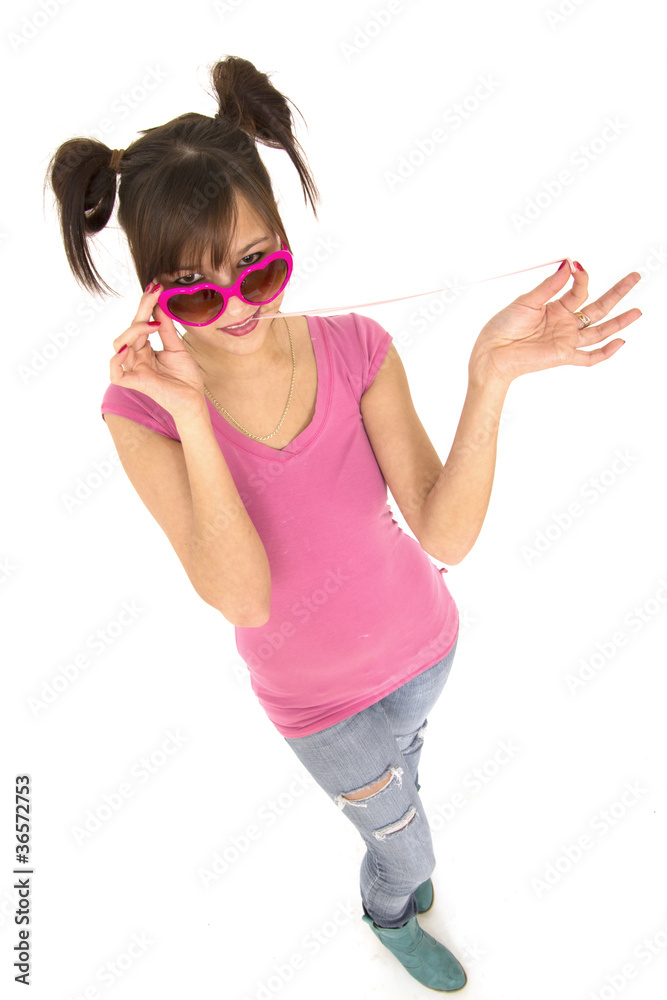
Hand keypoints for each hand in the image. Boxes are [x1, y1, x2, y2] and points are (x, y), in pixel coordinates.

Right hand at [110, 283, 205, 418]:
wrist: (194, 399)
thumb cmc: (186, 378)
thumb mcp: (177, 347)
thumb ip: (166, 328)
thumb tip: (159, 305)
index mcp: (144, 349)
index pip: (139, 323)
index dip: (145, 305)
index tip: (155, 287)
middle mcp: (136, 357)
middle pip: (129, 329)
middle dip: (141, 310)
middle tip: (154, 294)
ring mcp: (133, 369)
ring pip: (119, 344)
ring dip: (135, 330)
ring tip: (153, 324)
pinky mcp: (134, 383)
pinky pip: (115, 372)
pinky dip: (118, 358)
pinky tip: (130, 348)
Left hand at [468, 261, 641, 386]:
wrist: (492, 352)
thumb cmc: (504, 326)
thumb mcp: (527, 301)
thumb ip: (550, 286)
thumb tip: (568, 264)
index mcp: (556, 307)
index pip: (579, 291)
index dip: (581, 278)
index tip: (577, 267)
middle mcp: (565, 323)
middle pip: (598, 307)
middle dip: (618, 292)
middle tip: (636, 276)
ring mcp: (566, 340)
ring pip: (599, 331)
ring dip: (619, 322)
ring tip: (638, 311)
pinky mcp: (563, 356)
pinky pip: (588, 357)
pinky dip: (605, 352)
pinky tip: (620, 342)